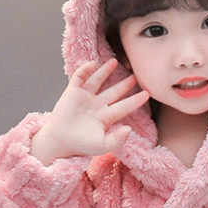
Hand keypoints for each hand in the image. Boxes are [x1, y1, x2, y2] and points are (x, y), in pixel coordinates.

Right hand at [35, 58, 149, 160]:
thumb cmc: (81, 145)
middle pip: (114, 91)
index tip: (147, 93)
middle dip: (125, 83)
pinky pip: (80, 77)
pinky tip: (92, 64)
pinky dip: (85, 70)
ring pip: (98, 81)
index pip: (124, 106)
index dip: (136, 100)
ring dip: (106, 71)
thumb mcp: (103, 146)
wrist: (60, 142)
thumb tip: (129, 129)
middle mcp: (97, 105)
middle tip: (135, 75)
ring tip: (115, 61)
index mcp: (106, 117)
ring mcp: (85, 98)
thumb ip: (118, 140)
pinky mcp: (72, 92)